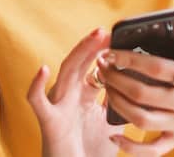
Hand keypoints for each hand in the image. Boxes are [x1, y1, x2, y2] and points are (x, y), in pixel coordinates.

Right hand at [27, 28, 120, 156]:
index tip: (119, 38)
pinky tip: (42, 70)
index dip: (103, 52)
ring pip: (65, 74)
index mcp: (83, 97)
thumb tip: (137, 86)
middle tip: (107, 30)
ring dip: (79, 54)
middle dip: (93, 46)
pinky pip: (38, 102)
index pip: (92, 67)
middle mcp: (69, 97)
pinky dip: (37, 86)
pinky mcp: (49, 122)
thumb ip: (117, 102)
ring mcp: (58, 107)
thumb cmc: (90, 151)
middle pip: (80, 64)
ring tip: (93, 38)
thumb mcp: (110, 122)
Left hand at [98, 1, 173, 155]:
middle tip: (102, 66)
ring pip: (142, 119)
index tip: (113, 51)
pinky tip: (114, 134)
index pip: (161, 68)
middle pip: (145, 93)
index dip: (132, 60)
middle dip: (117, 78)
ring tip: (105, 87)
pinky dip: (131, 146)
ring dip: (118, 103)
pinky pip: (151, 149)